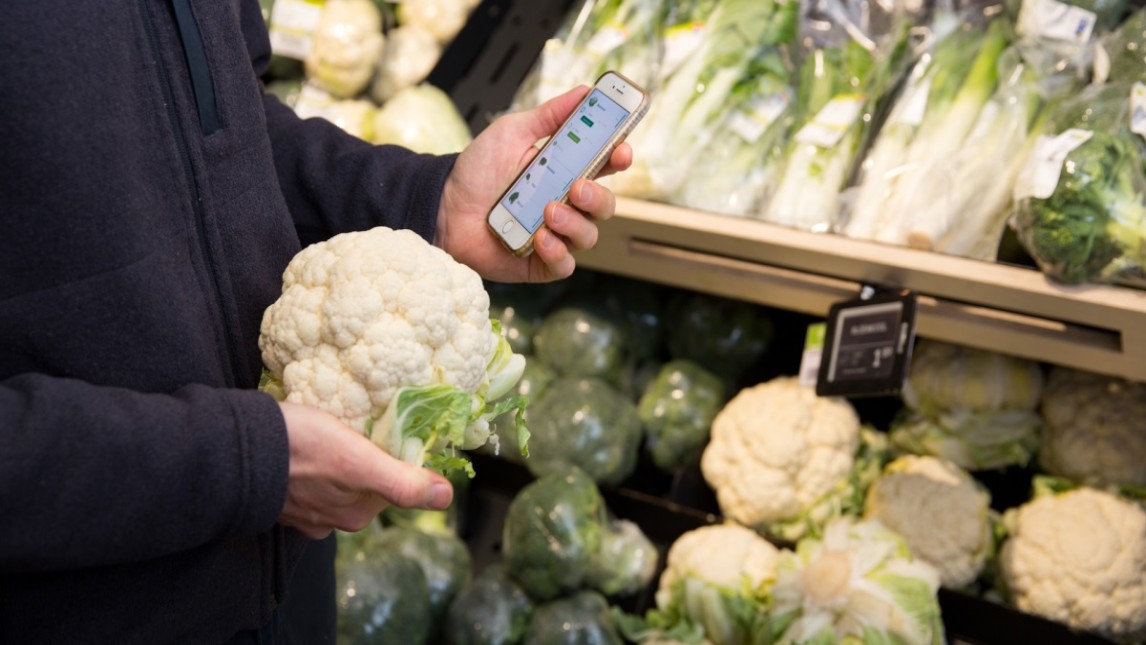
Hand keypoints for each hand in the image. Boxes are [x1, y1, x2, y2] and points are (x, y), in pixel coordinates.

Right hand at [276, 402, 452, 538]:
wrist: (233, 450)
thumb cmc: (300, 450)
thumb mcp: (359, 461)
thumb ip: (402, 482)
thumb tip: (446, 496)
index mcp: (356, 515)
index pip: (393, 484)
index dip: (395, 456)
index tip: (389, 430)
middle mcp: (331, 521)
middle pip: (365, 483)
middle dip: (366, 457)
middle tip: (358, 425)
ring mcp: (303, 510)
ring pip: (336, 480)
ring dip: (338, 459)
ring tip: (330, 432)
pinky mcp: (279, 496)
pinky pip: (308, 477)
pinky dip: (312, 462)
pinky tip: (307, 444)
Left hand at [436, 85, 632, 282]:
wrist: (443, 205)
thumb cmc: (478, 170)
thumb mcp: (512, 133)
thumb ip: (549, 115)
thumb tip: (583, 91)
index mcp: (566, 171)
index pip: (605, 166)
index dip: (619, 159)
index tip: (621, 152)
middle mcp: (566, 204)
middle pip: (605, 205)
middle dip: (598, 197)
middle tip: (577, 186)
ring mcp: (555, 234)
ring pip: (588, 235)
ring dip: (574, 223)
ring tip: (547, 211)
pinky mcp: (540, 262)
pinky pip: (565, 264)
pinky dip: (557, 252)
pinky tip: (540, 238)